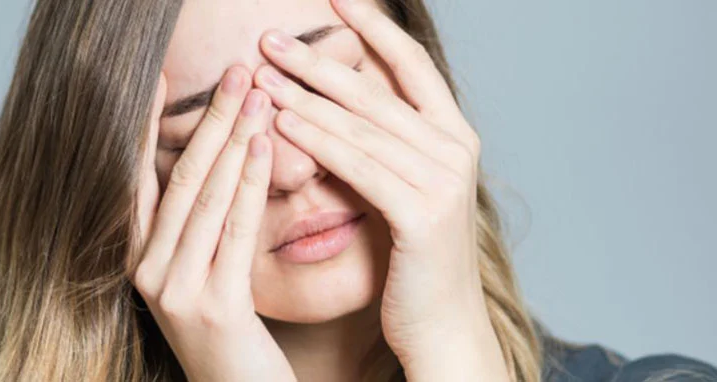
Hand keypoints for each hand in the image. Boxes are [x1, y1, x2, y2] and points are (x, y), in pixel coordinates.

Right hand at [132, 68, 295, 381]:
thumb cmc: (232, 340)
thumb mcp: (205, 276)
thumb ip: (201, 227)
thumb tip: (217, 159)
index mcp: (139, 259)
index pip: (139, 177)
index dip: (148, 124)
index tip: (163, 76)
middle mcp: (147, 272)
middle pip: (179, 177)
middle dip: (211, 120)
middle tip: (237, 70)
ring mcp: (176, 290)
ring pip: (205, 197)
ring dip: (234, 139)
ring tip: (258, 93)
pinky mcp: (214, 306)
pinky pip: (234, 230)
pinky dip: (250, 183)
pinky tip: (264, 148)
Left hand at [253, 0, 506, 379]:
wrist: (441, 326)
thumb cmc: (412, 260)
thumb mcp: (399, 188)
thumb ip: (379, 144)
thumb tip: (328, 98)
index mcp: (454, 136)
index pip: (411, 65)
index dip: (372, 29)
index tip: (333, 0)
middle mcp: (456, 149)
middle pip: (376, 91)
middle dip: (318, 61)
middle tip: (269, 37)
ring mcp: (444, 180)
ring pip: (362, 126)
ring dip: (305, 96)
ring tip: (260, 74)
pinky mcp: (423, 213)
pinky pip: (359, 166)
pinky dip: (319, 141)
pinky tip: (283, 123)